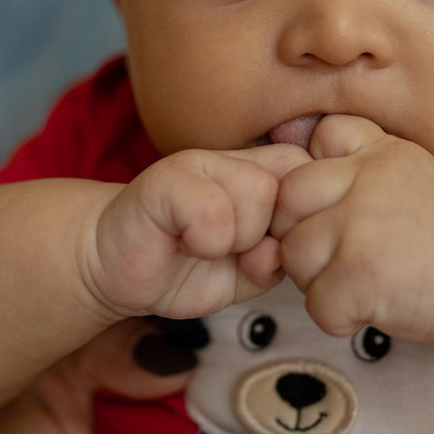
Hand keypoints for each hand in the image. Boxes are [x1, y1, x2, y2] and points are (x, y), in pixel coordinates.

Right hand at [83, 144, 311, 321]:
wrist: (114, 264)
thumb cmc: (185, 265)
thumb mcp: (246, 274)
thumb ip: (275, 263)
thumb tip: (279, 251)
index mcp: (265, 174)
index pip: (319, 182)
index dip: (303, 226)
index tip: (269, 251)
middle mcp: (239, 158)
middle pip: (294, 189)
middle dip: (270, 236)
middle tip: (233, 250)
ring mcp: (202, 160)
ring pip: (258, 195)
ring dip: (236, 240)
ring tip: (205, 245)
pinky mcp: (167, 176)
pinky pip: (214, 212)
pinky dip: (204, 241)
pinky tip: (182, 241)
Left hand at [270, 115, 433, 343]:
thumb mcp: (406, 172)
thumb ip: (354, 159)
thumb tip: (287, 175)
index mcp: (377, 152)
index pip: (315, 139)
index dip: (314, 178)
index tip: (340, 206)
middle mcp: (365, 181)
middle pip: (286, 203)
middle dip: (301, 233)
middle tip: (340, 255)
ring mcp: (360, 228)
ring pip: (293, 255)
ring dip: (317, 279)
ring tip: (360, 282)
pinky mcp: (359, 278)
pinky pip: (315, 303)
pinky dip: (337, 317)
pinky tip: (370, 308)